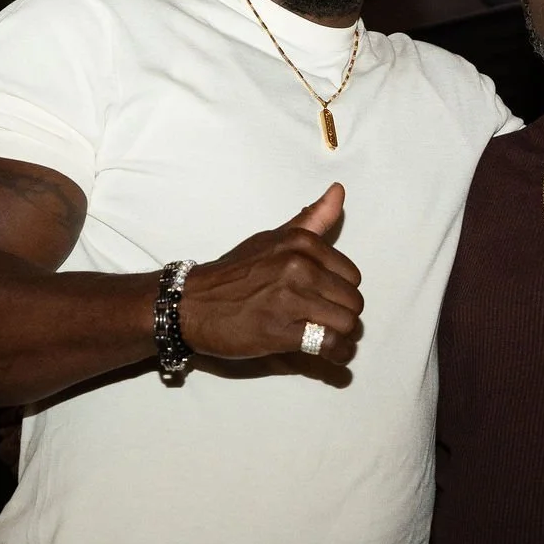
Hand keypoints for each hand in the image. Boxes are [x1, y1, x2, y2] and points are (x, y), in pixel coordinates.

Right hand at [179, 183, 362, 365]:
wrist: (191, 303)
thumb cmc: (234, 273)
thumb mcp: (272, 238)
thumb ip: (311, 220)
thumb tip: (340, 190)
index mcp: (301, 243)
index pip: (351, 275)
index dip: (341, 291)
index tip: (325, 300)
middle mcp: (299, 267)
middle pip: (352, 301)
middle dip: (342, 315)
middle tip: (322, 321)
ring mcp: (291, 299)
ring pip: (346, 323)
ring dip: (341, 336)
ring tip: (326, 338)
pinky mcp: (282, 331)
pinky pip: (330, 344)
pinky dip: (336, 353)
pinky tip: (330, 354)